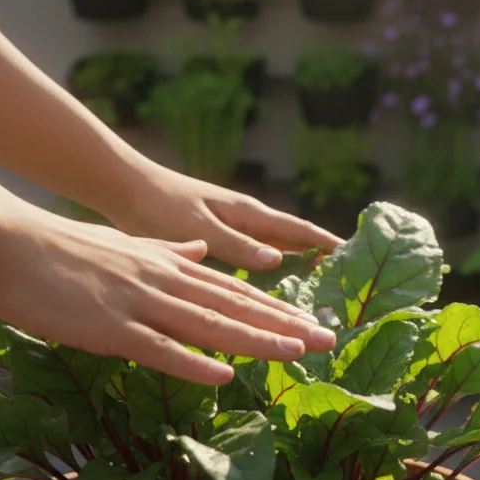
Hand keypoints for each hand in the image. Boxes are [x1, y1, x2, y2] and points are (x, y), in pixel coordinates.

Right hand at [0, 211, 338, 385]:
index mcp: (169, 265)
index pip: (234, 289)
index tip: (311, 323)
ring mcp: (138, 304)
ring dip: (255, 340)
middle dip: (284, 325)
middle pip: (235, 306)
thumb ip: (166, 251)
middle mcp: (163, 281)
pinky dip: (193, 363)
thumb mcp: (126, 244)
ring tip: (296, 353)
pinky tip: (224, 376)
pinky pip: (158, 349)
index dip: (276, 308)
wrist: (8, 243)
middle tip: (327, 342)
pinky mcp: (108, 328)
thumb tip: (198, 249)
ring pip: (208, 325)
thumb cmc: (62, 248)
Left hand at [106, 165, 343, 273]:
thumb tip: (279, 260)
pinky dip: (270, 270)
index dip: (326, 244)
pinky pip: (255, 256)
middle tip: (345, 285)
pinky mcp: (217, 237)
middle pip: (294, 241)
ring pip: (276, 249)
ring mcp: (233, 227)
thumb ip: (237, 246)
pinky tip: (271, 287)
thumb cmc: (159, 206)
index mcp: (248, 214)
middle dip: (320, 260)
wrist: (124, 188)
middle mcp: (247, 219)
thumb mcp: (198, 227)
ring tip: (318, 291)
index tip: (355, 257)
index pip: (299, 230)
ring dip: (297, 266)